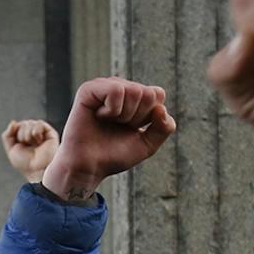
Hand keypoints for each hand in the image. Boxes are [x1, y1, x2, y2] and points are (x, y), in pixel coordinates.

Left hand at [3, 119, 58, 182]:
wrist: (37, 169)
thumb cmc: (26, 164)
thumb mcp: (11, 150)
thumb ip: (7, 135)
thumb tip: (13, 122)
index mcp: (25, 139)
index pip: (16, 126)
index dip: (14, 134)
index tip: (19, 144)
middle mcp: (34, 135)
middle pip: (22, 124)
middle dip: (21, 135)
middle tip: (27, 146)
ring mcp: (42, 134)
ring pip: (29, 123)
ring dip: (27, 135)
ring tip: (34, 145)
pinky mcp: (50, 133)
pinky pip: (39, 123)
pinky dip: (36, 131)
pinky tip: (39, 141)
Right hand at [41, 80, 175, 202]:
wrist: (89, 167)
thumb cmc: (114, 155)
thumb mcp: (147, 144)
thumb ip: (164, 128)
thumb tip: (161, 109)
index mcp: (133, 97)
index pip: (158, 94)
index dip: (149, 116)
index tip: (132, 128)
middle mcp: (119, 87)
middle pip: (148, 93)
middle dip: (138, 117)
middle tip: (119, 126)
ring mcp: (103, 86)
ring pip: (135, 90)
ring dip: (125, 115)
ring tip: (109, 122)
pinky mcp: (89, 89)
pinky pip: (116, 90)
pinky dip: (113, 110)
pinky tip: (99, 116)